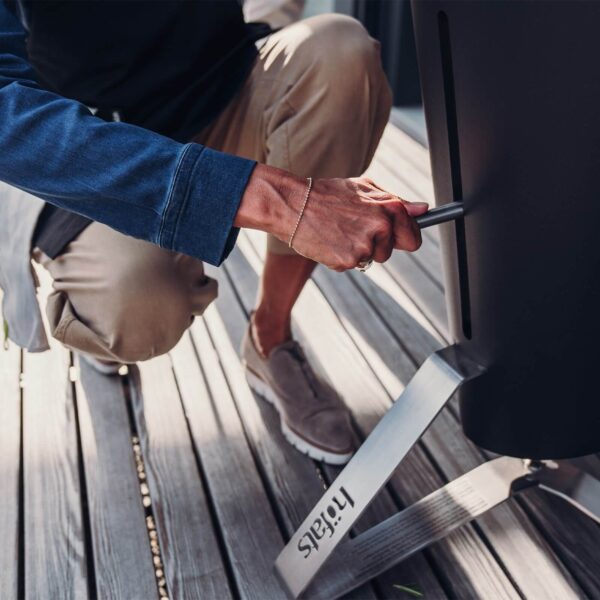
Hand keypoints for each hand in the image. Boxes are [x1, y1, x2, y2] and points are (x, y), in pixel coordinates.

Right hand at [235, 165, 428, 270]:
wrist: (294, 204)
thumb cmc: (328, 194)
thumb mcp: (365, 189)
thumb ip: (397, 202)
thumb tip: (424, 210)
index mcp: (390, 207)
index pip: (413, 237)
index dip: (402, 238)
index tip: (392, 237)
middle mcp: (382, 227)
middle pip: (389, 252)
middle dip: (376, 246)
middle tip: (352, 230)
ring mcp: (365, 245)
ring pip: (370, 259)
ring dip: (357, 251)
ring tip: (338, 232)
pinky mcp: (349, 260)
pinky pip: (351, 265)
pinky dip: (340, 258)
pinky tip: (329, 241)